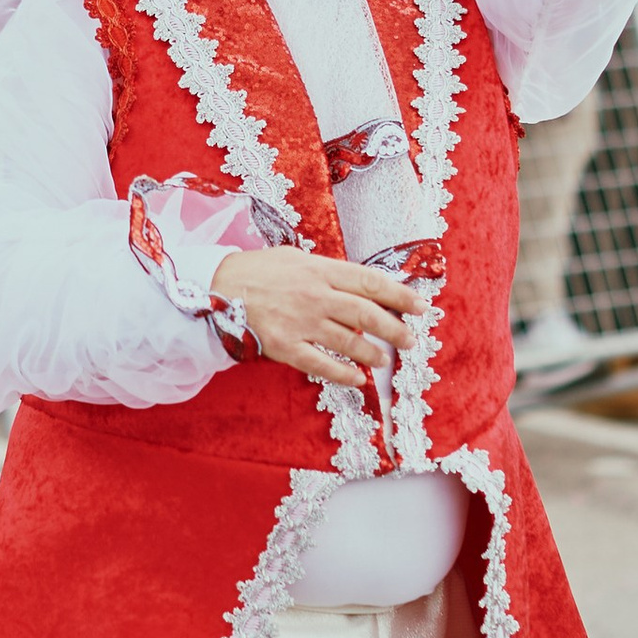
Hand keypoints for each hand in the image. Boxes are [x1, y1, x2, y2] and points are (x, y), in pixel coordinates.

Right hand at [210, 247, 423, 385]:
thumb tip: (361, 289)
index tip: (421, 306)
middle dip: (396, 330)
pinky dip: (344, 374)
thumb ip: (329, 273)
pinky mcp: (285, 347)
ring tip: (384, 360)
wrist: (216, 288)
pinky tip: (358, 379)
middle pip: (367, 315)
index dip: (401, 295)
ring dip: (373, 354)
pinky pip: (322, 364)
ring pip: (350, 342)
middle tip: (410, 340)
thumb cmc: (258, 271)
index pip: (371, 282)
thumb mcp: (296, 259)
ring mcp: (301, 323)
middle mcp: (315, 296)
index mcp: (321, 270)